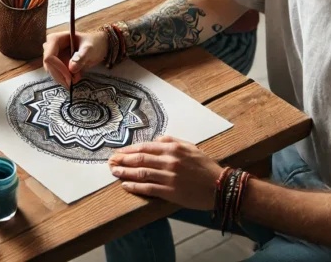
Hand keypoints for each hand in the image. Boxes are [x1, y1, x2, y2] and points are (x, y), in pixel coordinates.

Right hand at [42, 30, 109, 87]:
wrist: (96, 46)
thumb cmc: (92, 43)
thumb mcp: (89, 49)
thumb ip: (81, 57)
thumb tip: (71, 68)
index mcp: (55, 39)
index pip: (49, 57)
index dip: (58, 68)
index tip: (70, 76)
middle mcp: (50, 47)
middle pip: (49, 65)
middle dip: (61, 75)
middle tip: (73, 81)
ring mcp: (52, 56)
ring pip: (51, 71)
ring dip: (63, 78)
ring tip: (77, 77)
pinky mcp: (55, 63)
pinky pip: (56, 74)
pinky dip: (64, 78)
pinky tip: (75, 77)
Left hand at [109, 136, 224, 209]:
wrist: (220, 186)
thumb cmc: (205, 166)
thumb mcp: (190, 147)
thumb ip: (172, 141)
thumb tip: (156, 140)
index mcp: (173, 148)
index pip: (144, 147)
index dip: (128, 150)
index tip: (118, 152)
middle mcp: (169, 161)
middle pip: (139, 159)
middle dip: (122, 160)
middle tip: (110, 161)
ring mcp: (169, 177)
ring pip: (140, 173)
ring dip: (124, 172)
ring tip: (114, 172)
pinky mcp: (170, 192)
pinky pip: (148, 188)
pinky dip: (134, 186)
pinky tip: (125, 185)